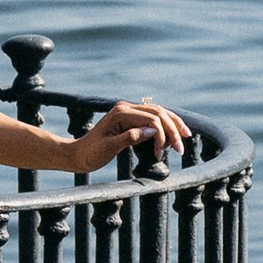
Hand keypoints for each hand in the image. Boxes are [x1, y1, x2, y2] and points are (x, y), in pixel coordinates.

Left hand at [64, 97, 191, 178]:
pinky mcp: (129, 118)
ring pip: (158, 112)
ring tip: (184, 139)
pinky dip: (164, 125)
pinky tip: (173, 133)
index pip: (151, 119)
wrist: (78, 154)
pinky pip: (152, 117)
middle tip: (180, 149)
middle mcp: (125, 107)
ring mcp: (128, 111)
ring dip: (172, 125)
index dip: (162, 135)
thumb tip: (152, 131)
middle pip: (158, 112)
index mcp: (121, 113)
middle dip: (172, 130)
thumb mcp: (109, 148)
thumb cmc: (91, 153)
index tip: (161, 154)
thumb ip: (130, 138)